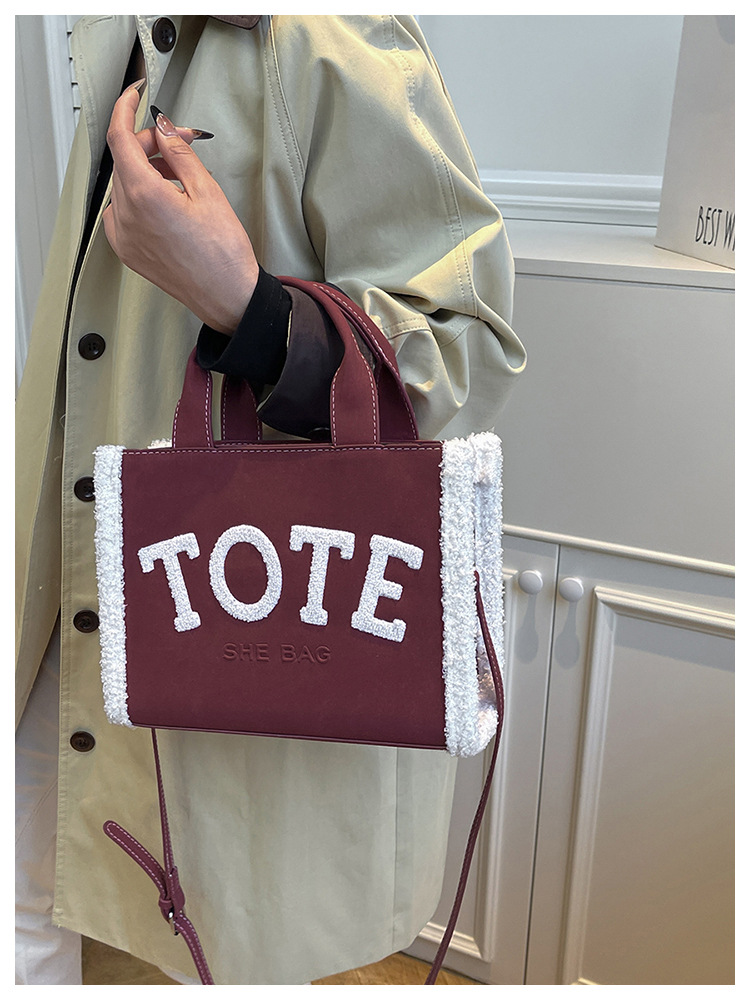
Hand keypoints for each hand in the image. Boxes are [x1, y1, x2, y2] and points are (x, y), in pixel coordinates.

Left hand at [103, 84, 258, 332]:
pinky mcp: (127, 251)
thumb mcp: (208, 192)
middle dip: (150, 145)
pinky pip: (123, 211)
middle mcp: (126, 216)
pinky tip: (167, 202)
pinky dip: (139, 197)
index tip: (134, 97)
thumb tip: (163, 129)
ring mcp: (123, 236)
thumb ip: (179, 154)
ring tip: (180, 177)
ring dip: (146, 171)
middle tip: (182, 143)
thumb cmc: (223, 254)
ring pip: (124, 185)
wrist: (227, 297)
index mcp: (144, 195)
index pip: (119, 137)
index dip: (125, 110)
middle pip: (124, 160)